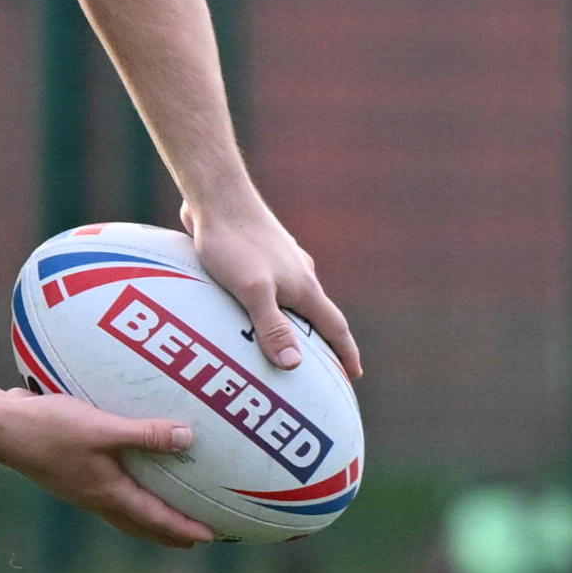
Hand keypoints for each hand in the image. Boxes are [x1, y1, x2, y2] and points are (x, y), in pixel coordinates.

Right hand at [0, 390, 216, 547]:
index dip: (183, 528)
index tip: (211, 538)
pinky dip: (126, 493)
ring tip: (163, 516)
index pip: (154, 518)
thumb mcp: (100, 428)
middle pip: (138, 524)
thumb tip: (189, 438)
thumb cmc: (48, 429)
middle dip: (166, 533)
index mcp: (106, 493)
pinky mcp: (68, 473)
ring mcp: (79, 488)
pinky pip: (107, 492)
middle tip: (192, 540)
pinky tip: (126, 474)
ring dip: (146, 518)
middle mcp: (94, 497)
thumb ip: (144, 433)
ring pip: (121, 512)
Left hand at [182, 194, 361, 377]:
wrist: (217, 196)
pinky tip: (250, 311)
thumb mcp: (252, 291)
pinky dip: (271, 306)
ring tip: (285, 344)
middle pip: (318, 315)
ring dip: (295, 323)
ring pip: (293, 300)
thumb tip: (295, 366)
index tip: (355, 376)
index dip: (345, 353)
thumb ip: (272, 327)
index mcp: (304, 287)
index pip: (334, 327)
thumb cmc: (233, 243)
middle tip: (322, 369)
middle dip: (323, 343)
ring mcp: (280, 262)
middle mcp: (299, 274)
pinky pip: (271, 288)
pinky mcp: (258, 254)